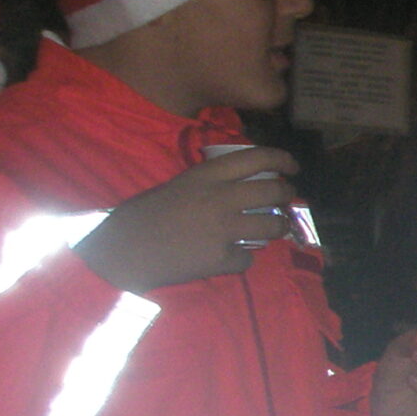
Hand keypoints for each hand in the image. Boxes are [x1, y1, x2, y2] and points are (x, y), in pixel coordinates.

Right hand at [72, 148, 297, 292]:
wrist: (123, 252)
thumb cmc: (142, 216)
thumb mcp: (176, 187)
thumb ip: (207, 185)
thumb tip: (239, 186)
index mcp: (205, 176)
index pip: (256, 157)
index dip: (282, 159)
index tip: (293, 167)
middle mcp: (221, 198)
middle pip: (274, 191)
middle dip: (288, 195)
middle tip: (287, 199)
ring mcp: (225, 229)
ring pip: (273, 226)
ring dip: (279, 227)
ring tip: (273, 228)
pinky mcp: (223, 258)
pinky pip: (247, 258)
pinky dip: (240, 259)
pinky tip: (227, 257)